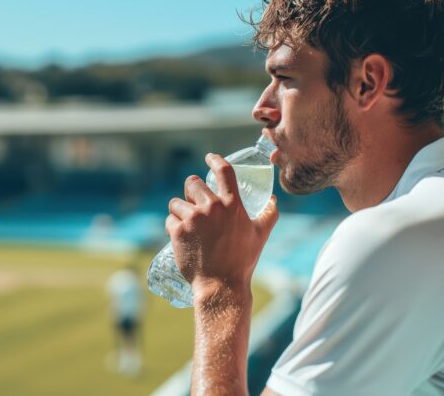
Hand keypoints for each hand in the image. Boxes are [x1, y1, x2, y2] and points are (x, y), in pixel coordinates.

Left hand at [165, 153, 277, 294]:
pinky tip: (181, 235)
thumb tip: (273, 199)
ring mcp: (193, 218)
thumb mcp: (260, 234)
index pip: (223, 171)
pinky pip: (170, 219)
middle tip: (194, 203)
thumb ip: (269, 213)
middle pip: (192, 183)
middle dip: (191, 191)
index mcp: (232, 205)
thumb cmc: (243, 260)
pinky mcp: (178, 231)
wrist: (221, 285)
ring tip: (188, 223)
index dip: (215, 160)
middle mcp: (212, 207)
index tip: (209, 158)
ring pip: (176, 202)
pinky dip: (174, 225)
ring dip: (180, 209)